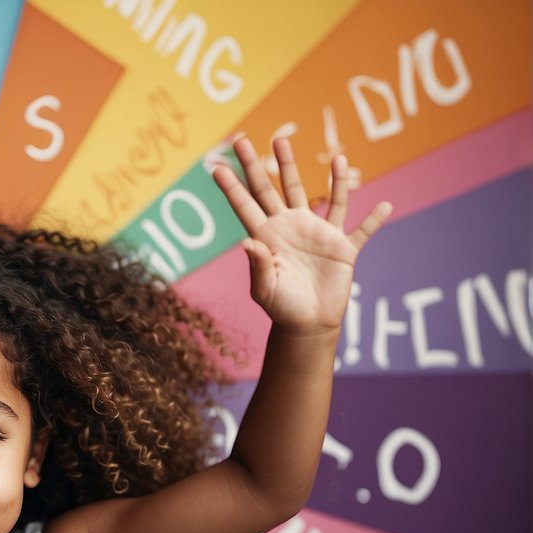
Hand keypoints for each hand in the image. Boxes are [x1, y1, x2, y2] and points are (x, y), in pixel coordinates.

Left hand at [212, 137, 390, 335]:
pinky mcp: (344, 249)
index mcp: (268, 235)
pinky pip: (362, 230)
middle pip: (277, 188)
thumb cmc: (281, 308)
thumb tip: (247, 241)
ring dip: (333, 177)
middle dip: (265, 163)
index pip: (247, 204)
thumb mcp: (263, 289)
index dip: (232, 185)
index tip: (216, 164)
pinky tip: (385, 206)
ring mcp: (320, 234)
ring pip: (326, 197)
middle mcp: (292, 227)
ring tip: (337, 153)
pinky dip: (374, 220)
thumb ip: (256, 265)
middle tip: (247, 139)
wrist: (307, 324)